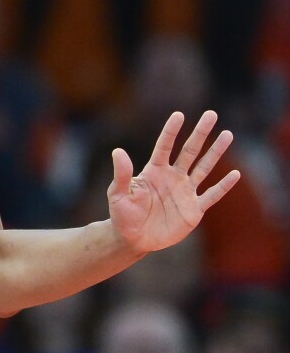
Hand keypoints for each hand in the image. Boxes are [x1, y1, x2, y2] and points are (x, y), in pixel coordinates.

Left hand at [108, 111, 239, 253]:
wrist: (133, 239)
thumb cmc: (122, 215)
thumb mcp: (118, 194)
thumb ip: (121, 174)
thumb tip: (117, 151)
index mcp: (154, 171)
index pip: (165, 147)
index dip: (171, 132)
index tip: (179, 115)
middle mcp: (173, 177)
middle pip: (190, 151)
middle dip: (200, 133)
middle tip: (211, 114)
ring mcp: (185, 192)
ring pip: (204, 168)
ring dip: (216, 152)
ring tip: (227, 134)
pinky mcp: (194, 209)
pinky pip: (211, 195)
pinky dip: (223, 186)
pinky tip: (235, 174)